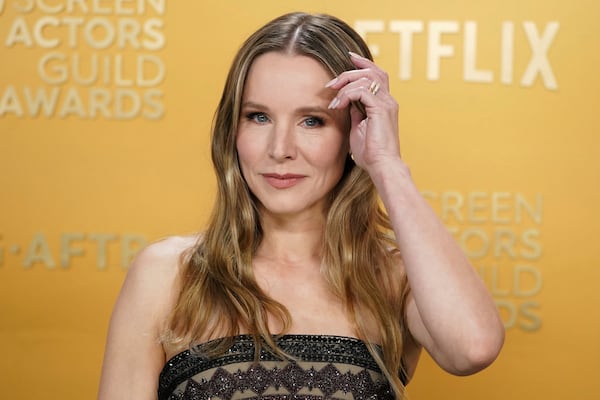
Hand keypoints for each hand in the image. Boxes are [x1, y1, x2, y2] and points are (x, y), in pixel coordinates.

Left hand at [326, 52, 401, 174]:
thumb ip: (355, 113)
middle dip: (350, 72)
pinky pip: (362, 91)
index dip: (363, 63)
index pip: (377, 74)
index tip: (349, 57)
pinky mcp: (381, 110)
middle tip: (332, 83)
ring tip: (333, 98)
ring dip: (346, 84)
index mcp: (385, 104)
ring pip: (367, 78)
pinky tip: (338, 105)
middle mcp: (389, 101)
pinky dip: (347, 95)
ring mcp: (387, 104)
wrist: (382, 166)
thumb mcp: (358, 128)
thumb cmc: (370, 153)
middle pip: (372, 71)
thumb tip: (346, 102)